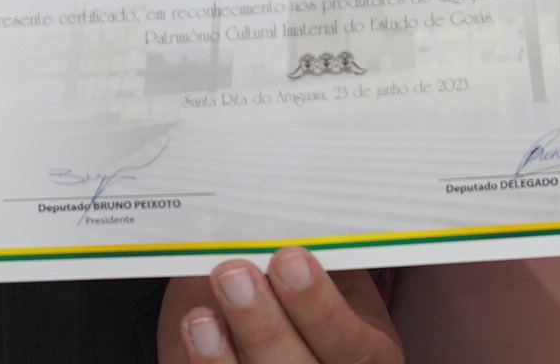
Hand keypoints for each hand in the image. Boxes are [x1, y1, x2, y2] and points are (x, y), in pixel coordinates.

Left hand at [159, 248, 399, 363]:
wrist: (250, 297)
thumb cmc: (294, 279)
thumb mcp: (327, 266)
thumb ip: (321, 250)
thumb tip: (303, 210)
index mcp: (365, 348)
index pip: (351, 344)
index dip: (320, 307)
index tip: (289, 259)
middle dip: (264, 326)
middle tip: (235, 275)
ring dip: (223, 355)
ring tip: (201, 316)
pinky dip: (205, 362)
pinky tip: (195, 332)